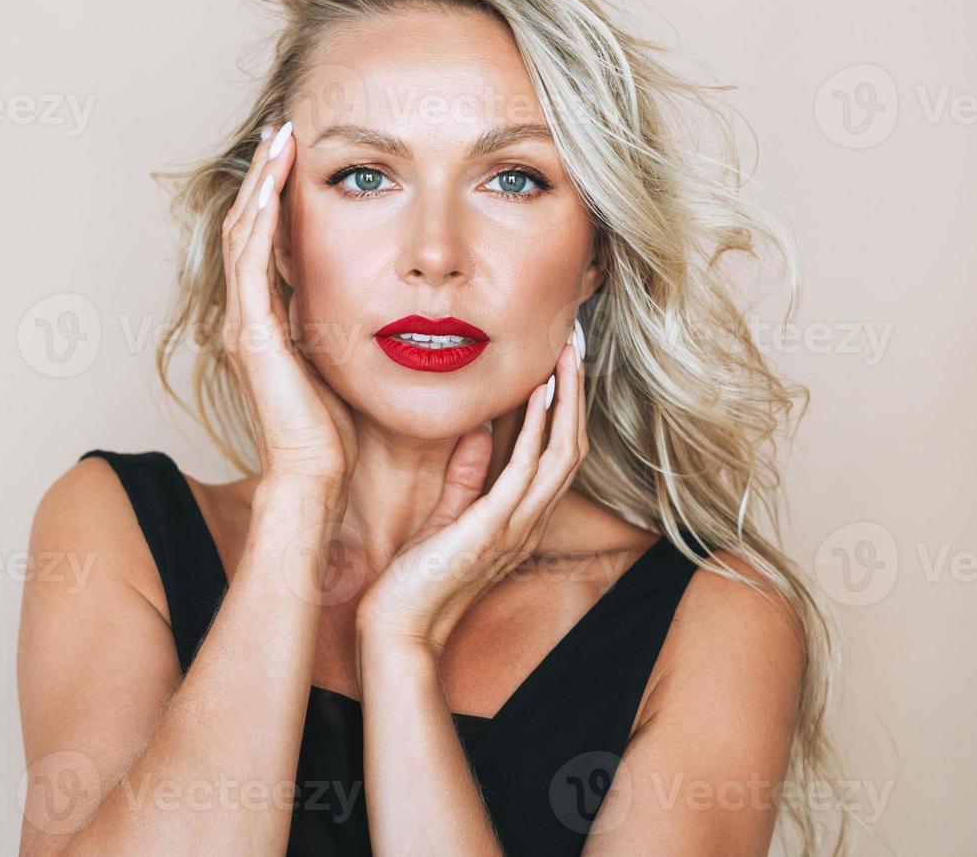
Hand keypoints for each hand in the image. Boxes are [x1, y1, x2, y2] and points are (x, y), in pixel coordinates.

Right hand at [221, 121, 356, 486]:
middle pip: (247, 226)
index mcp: (267, 321)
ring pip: (243, 233)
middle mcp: (247, 316)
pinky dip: (260, 219)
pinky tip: (274, 185)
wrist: (315, 476)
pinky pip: (251, 263)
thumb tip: (384, 295)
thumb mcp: (343, 359)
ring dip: (261, 182)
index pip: (266, 241)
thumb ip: (346, 324)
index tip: (298, 153)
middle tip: (283, 128)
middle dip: (265, 174)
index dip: (277, 194)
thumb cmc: (335, 432)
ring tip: (279, 138)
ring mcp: (244, 323)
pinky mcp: (252, 334)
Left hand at [354, 334, 587, 654]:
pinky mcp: (492, 530)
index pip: (559, 457)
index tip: (562, 368)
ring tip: (566, 359)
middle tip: (575, 349)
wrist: (400, 628)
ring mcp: (516, 527)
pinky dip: (536, 430)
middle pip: (573, 450)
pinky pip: (525, 471)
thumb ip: (469, 477)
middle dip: (576, 396)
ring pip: (562, 455)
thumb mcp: (448, 517)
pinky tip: (538, 397)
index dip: (567, 411)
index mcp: (521, 519)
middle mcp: (529, 523)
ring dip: (566, 402)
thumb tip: (482, 431)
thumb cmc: (418, 578)